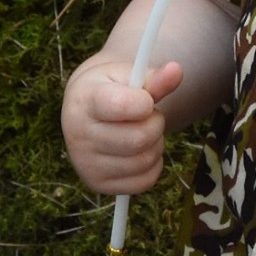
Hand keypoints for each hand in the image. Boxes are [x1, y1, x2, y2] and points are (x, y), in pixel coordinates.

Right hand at [61, 57, 184, 194]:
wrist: (85, 110)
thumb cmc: (110, 88)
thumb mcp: (127, 75)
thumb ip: (153, 77)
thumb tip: (177, 70)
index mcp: (83, 100)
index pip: (122, 106)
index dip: (145, 103)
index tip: (145, 100)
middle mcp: (78, 135)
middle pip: (139, 138)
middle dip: (155, 124)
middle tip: (148, 115)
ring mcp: (86, 164)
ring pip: (144, 161)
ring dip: (155, 144)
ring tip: (142, 130)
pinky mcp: (98, 184)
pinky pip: (144, 181)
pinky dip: (152, 165)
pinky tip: (139, 150)